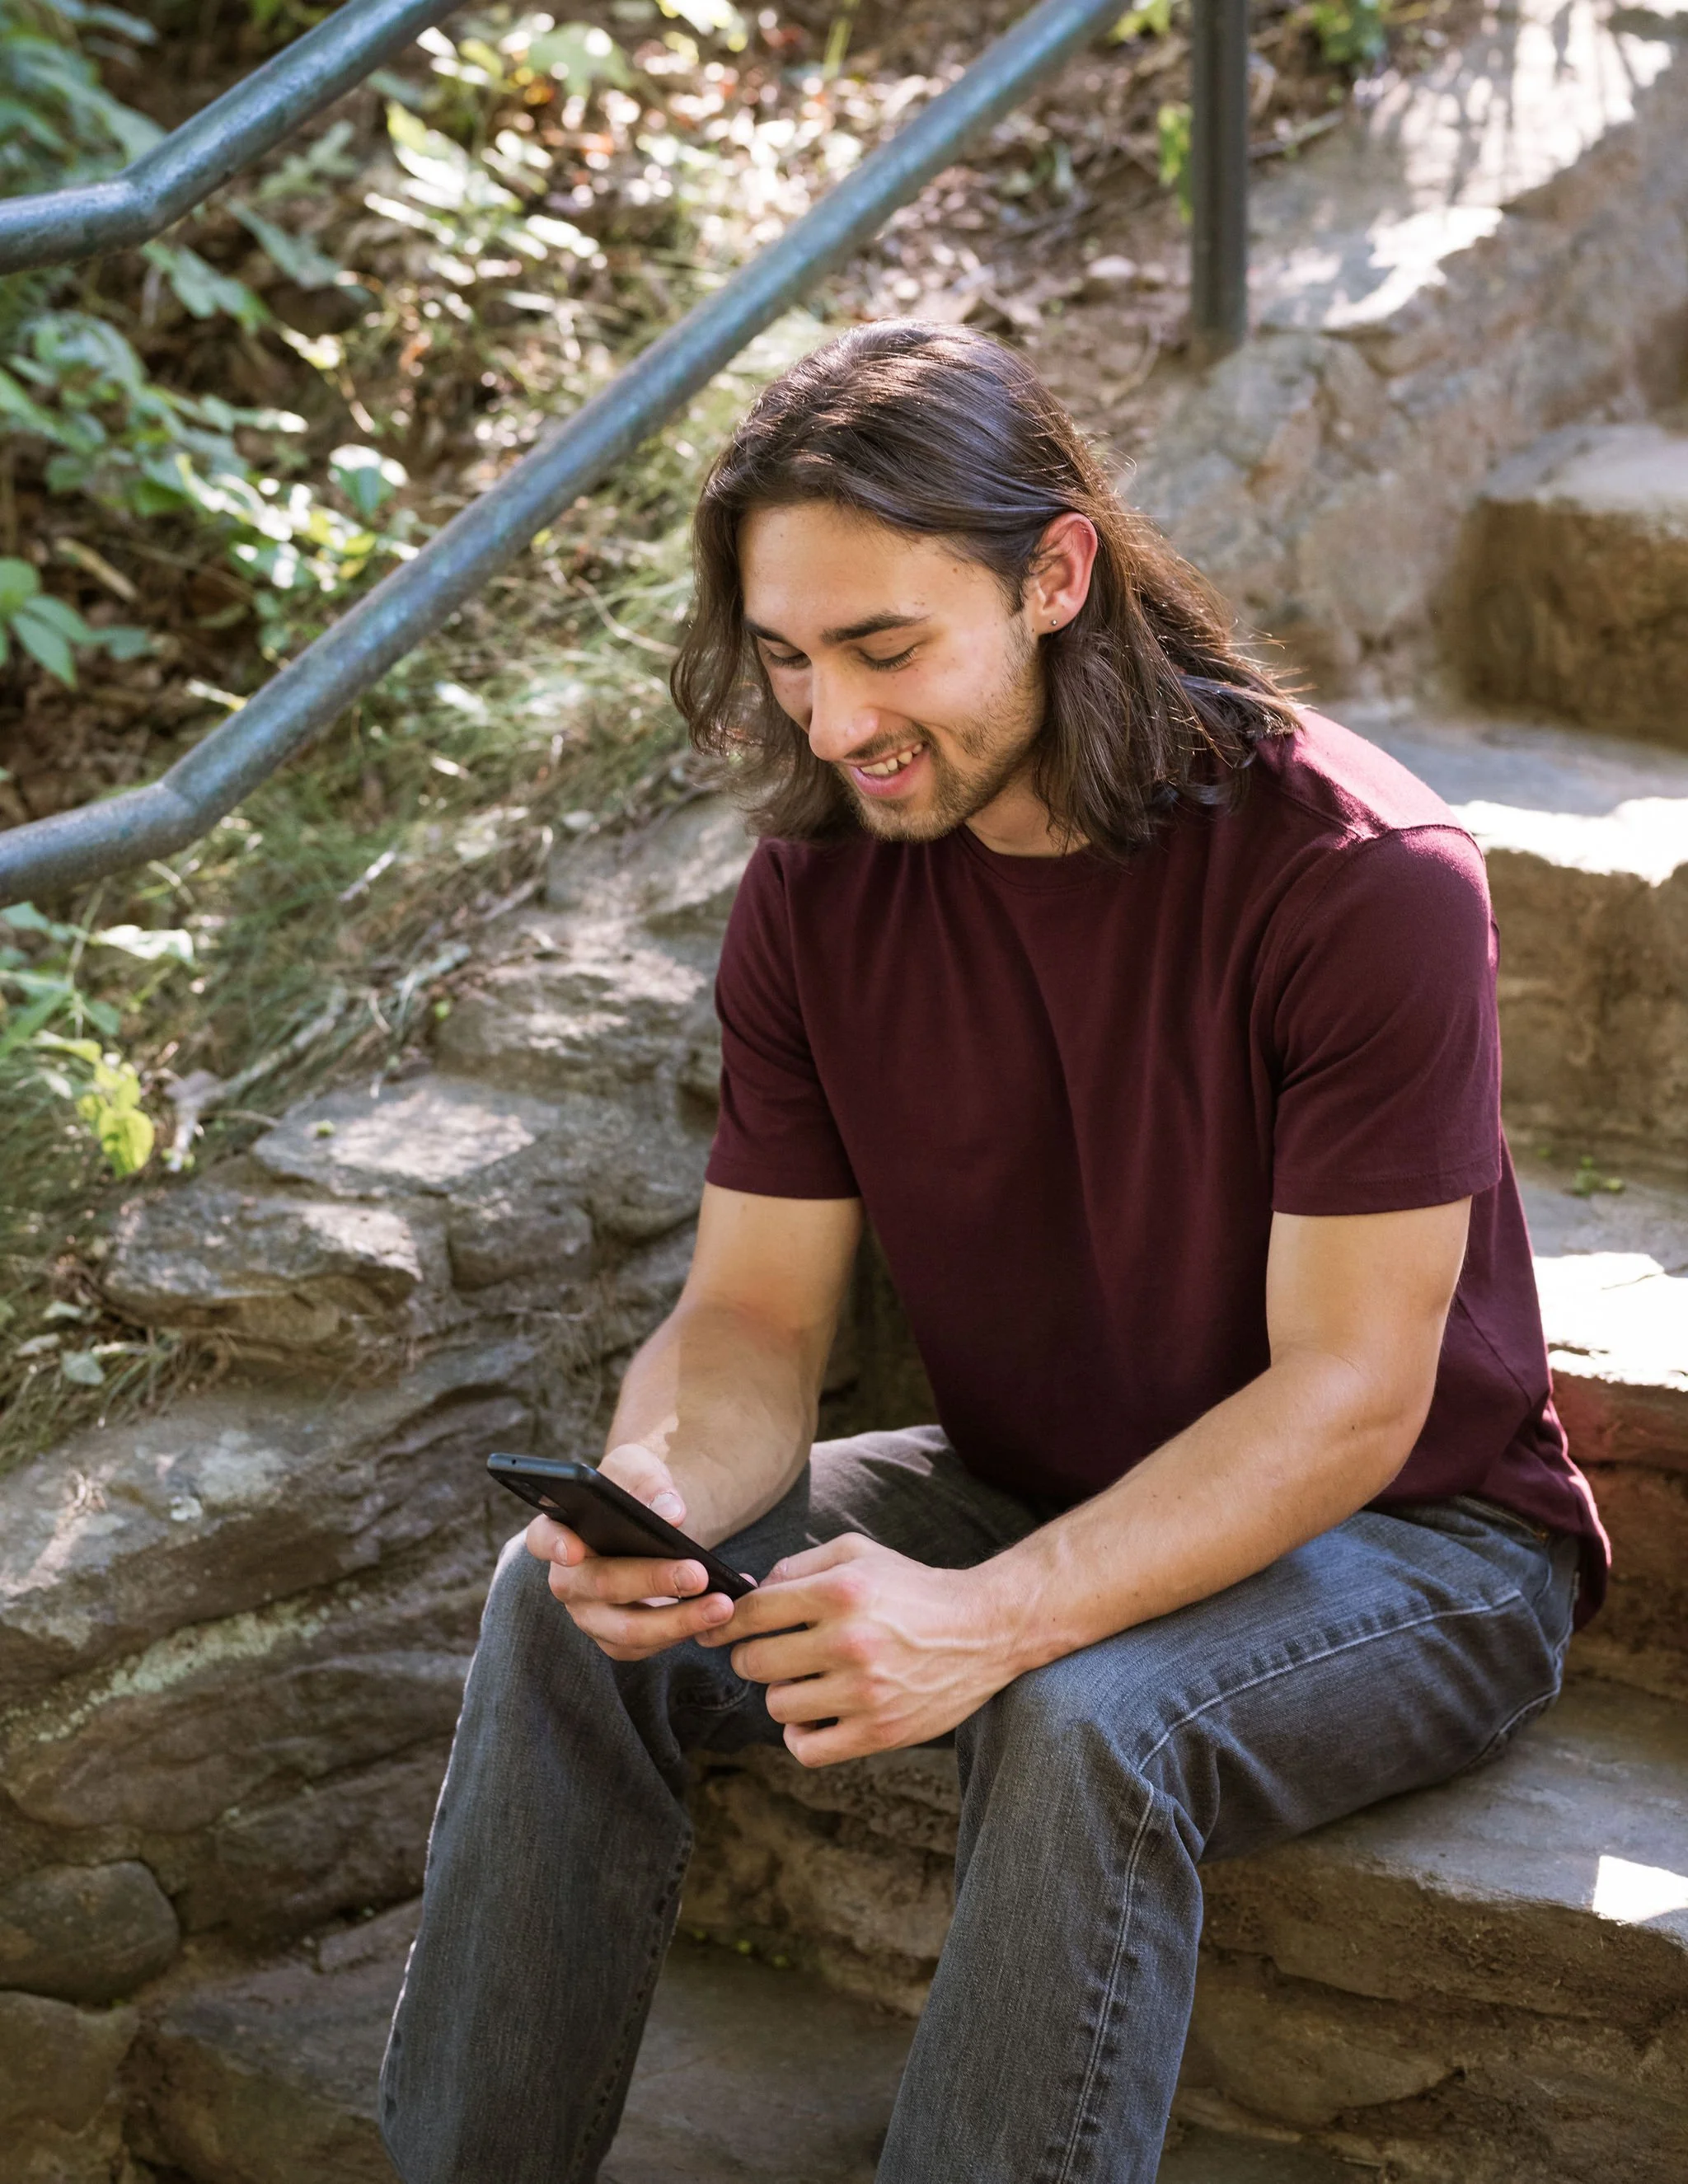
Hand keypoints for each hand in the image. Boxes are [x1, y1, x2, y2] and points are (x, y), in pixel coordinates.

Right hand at [525, 1443, 737, 1662]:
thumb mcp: (640, 1470)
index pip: (544, 1538)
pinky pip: (648, 1647)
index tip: (575, 1549)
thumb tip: (671, 1513)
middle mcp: (568, 1579)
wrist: (650, 1521)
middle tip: (698, 1574)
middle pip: (600, 1587)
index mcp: (559, 1531)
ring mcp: (589, 1615)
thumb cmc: (635, 1490)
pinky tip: (721, 1611)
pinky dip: (686, 1631)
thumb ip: (649, 1483)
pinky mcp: (617, 1639)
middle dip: (652, 1582)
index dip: (556, 1545)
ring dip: (677, 1621)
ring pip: (626, 1631)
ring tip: (723, 1604)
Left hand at [697, 1534, 1012, 1765]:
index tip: (719, 1630)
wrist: (983, 1630)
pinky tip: (814, 1715)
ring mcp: (865, 1692)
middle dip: (749, 1657)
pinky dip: (800, 1736)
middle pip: (755, 1662)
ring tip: (804, 1680)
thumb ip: (800, 1565)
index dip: (725, 1622)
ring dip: (781, 1694)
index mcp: (841, 1592)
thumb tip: (748, 1591)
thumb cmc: (913, 1589)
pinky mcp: (880, 1731)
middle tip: (764, 1654)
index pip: (752, 1612)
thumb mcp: (859, 1554)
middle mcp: (849, 1641)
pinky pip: (807, 1749)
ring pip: (777, 1706)